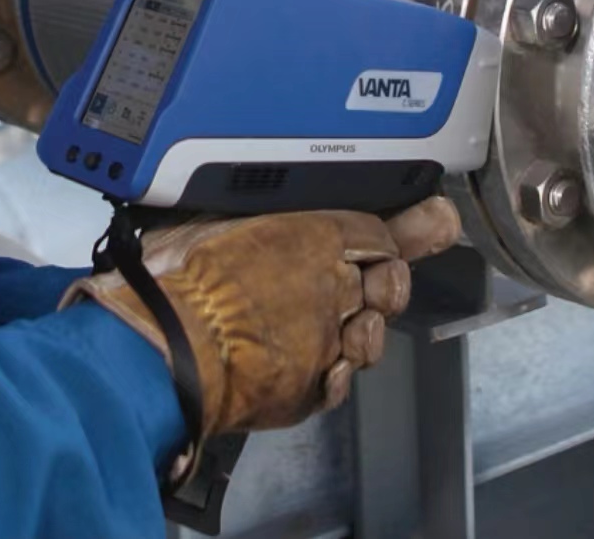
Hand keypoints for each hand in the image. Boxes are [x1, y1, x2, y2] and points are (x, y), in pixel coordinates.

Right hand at [59, 196, 460, 436]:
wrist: (162, 348)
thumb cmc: (178, 281)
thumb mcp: (212, 216)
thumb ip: (255, 212)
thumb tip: (272, 206)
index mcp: (312, 235)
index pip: (379, 230)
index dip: (408, 228)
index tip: (432, 220)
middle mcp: (331, 286)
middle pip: (390, 281)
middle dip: (390, 280)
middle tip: (380, 278)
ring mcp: (325, 341)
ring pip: (370, 336)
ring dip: (362, 332)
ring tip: (334, 327)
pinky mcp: (310, 388)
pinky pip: (338, 381)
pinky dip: (329, 374)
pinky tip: (311, 364)